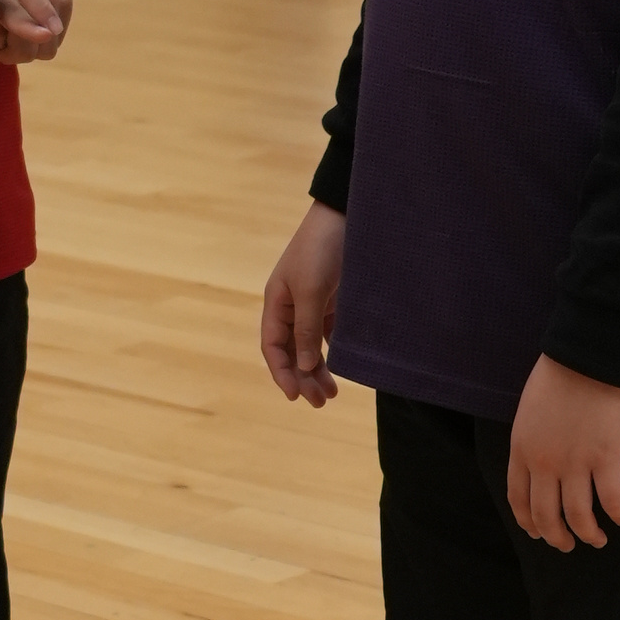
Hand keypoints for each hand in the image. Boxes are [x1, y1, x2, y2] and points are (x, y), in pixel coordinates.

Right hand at [260, 202, 344, 406]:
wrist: (346, 216)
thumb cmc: (321, 248)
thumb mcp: (311, 290)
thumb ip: (306, 329)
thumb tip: (301, 365)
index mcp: (276, 302)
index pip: (273, 347)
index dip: (282, 373)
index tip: (296, 396)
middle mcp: (292, 305)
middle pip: (292, 351)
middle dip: (303, 377)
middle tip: (320, 403)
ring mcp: (314, 303)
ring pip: (311, 345)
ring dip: (318, 369)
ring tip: (332, 394)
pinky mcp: (335, 299)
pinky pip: (329, 333)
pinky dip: (333, 352)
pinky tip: (342, 367)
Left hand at [507, 356, 619, 550]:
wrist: (586, 360)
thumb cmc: (556, 378)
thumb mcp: (528, 414)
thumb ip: (531, 443)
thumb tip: (540, 465)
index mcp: (522, 451)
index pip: (519, 499)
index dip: (529, 522)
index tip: (537, 532)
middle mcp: (545, 465)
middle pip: (547, 515)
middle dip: (557, 537)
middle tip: (566, 545)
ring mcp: (576, 464)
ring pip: (579, 516)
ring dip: (588, 534)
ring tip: (597, 540)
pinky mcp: (606, 459)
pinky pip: (612, 499)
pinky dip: (619, 516)